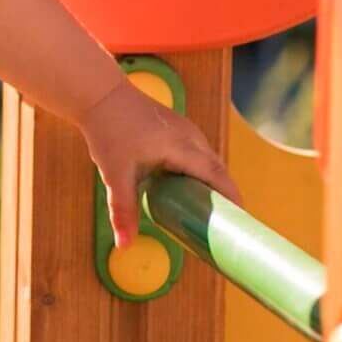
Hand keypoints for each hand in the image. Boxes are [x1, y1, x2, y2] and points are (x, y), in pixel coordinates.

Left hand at [77, 79, 242, 248]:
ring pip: (208, 161)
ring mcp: (186, 130)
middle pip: (217, 169)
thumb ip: (123, 210)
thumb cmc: (107, 131)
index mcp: (181, 146)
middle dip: (225, 196)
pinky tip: (192, 190)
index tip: (241, 219)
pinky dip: (201, 173)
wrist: (100, 95)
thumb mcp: (114, 174)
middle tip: (228, 225)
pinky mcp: (178, 129)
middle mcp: (190, 136)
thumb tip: (124, 246)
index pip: (216, 175)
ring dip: (214, 184)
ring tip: (214, 213)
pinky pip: (198, 154)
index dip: (230, 197)